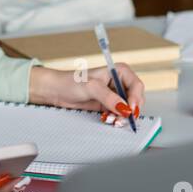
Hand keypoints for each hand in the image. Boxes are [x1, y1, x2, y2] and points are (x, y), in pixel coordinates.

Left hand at [27, 63, 144, 123]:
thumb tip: (124, 108)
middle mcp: (119, 82)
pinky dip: (115, 119)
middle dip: (129, 111)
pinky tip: (106, 119)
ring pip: (128, 109)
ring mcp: (114, 95)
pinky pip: (119, 115)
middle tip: (120, 119)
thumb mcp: (91, 88)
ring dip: (122, 117)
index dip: (135, 98)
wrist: (56, 91)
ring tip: (110, 120)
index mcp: (119, 71)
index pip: (136, 85)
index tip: (130, 109)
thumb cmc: (70, 82)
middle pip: (135, 99)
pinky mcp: (108, 105)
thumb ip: (109, 97)